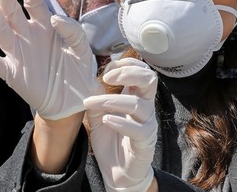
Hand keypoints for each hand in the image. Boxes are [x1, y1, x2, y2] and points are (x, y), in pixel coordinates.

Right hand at [0, 0, 102, 119]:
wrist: (75, 100)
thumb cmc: (79, 70)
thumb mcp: (82, 48)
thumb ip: (73, 31)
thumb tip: (53, 17)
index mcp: (45, 26)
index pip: (35, 2)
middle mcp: (28, 35)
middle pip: (12, 9)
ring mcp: (18, 52)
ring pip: (0, 29)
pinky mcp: (12, 73)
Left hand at [83, 58, 157, 191]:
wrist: (117, 171)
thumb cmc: (110, 138)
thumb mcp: (98, 113)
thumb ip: (96, 96)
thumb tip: (86, 78)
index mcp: (136, 96)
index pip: (141, 70)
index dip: (126, 64)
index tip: (107, 70)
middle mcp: (145, 107)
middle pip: (150, 79)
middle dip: (128, 72)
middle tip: (107, 77)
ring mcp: (147, 124)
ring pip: (138, 104)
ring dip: (112, 100)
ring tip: (91, 103)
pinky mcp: (145, 142)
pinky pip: (138, 130)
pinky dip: (120, 122)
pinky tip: (106, 120)